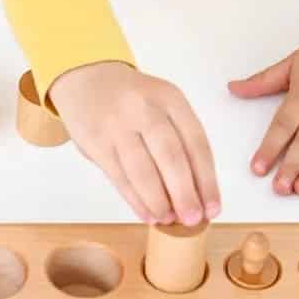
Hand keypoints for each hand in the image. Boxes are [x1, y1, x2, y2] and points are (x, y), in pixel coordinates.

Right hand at [50, 61, 220, 224]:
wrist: (86, 79)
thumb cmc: (132, 101)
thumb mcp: (161, 105)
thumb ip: (178, 139)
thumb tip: (196, 193)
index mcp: (170, 98)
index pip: (196, 143)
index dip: (207, 180)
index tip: (212, 207)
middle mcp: (144, 109)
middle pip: (171, 157)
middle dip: (185, 194)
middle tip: (193, 220)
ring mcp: (116, 125)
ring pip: (142, 171)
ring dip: (158, 201)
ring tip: (168, 220)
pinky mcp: (95, 142)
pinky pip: (119, 177)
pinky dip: (135, 200)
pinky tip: (147, 214)